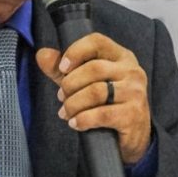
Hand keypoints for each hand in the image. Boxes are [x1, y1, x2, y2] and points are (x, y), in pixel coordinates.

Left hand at [36, 33, 150, 163]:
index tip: (62, 68)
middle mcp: (132, 71)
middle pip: (94, 68)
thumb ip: (62, 69)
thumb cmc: (107, 103)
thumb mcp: (83, 82)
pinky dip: (83, 119)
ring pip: (96, 92)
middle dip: (70, 84)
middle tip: (61, 96)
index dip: (75, 51)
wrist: (133, 135)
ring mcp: (135, 93)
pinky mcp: (133, 115)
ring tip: (65, 112)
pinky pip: (102, 114)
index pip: (97, 42)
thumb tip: (42, 54)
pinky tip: (75, 123)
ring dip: (73, 103)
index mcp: (121, 57)